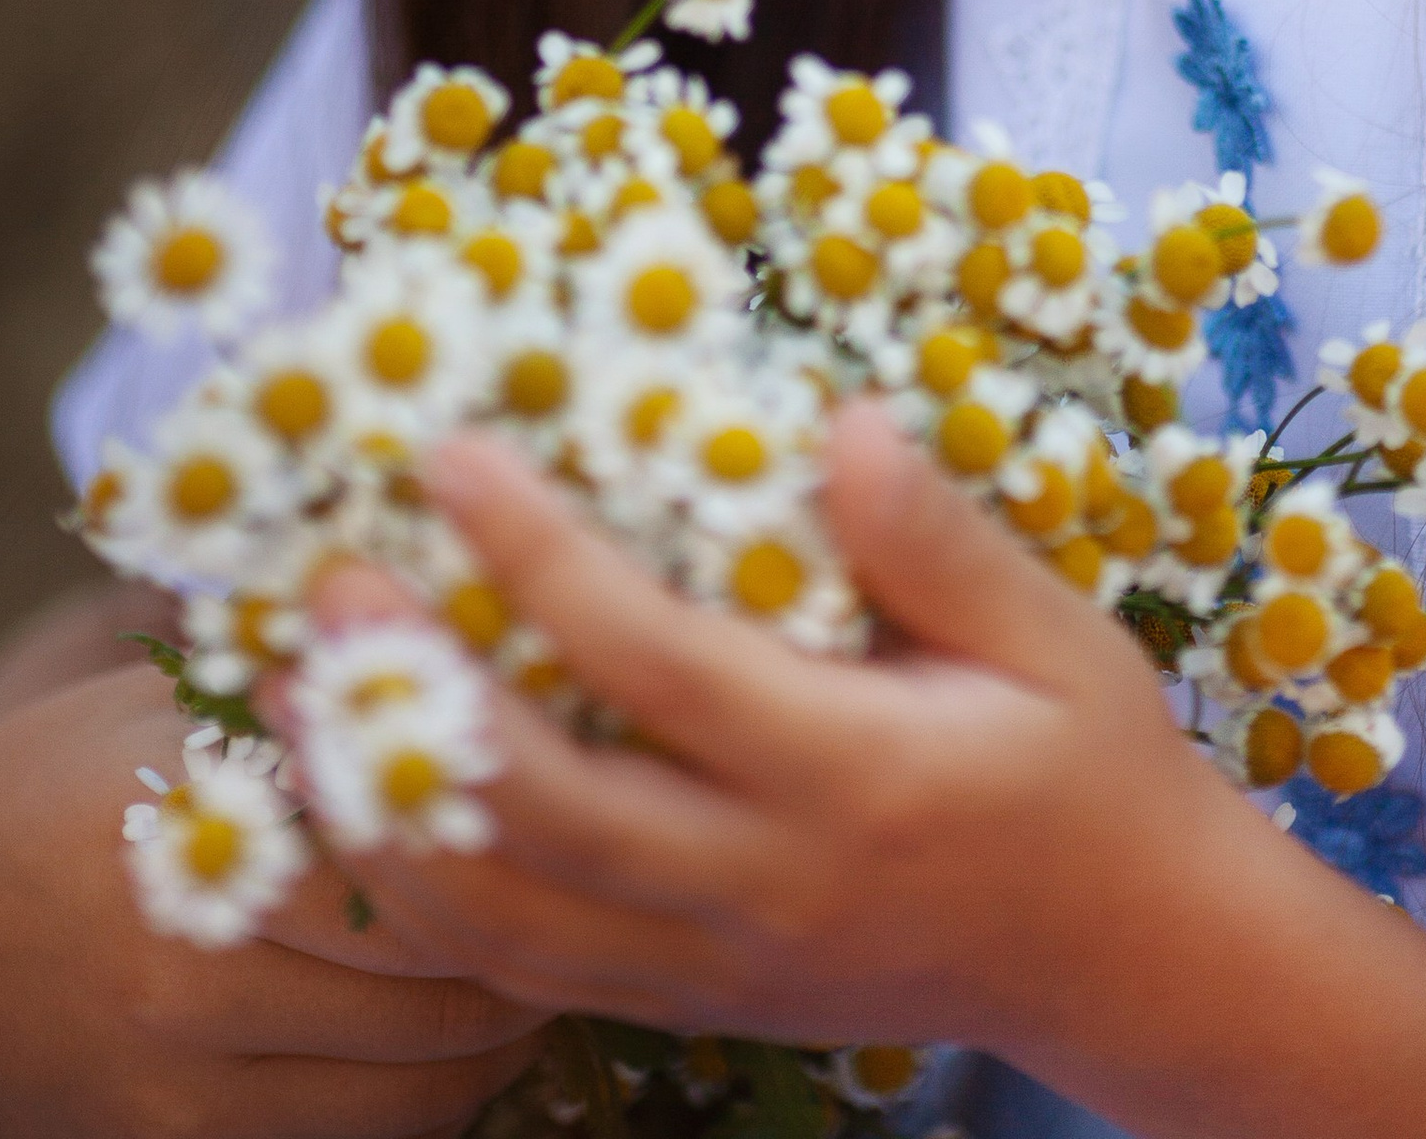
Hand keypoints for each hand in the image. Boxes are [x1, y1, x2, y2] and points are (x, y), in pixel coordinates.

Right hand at [0, 660, 550, 1138]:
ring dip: (503, 1032)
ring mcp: (182, 1077)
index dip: (519, 833)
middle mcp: (194, 965)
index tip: (583, 796)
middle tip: (597, 889)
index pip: (423, 850)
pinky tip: (464, 1042)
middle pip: (440, 978)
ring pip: (419, 1080)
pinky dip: (429, 1099)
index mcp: (210, 826)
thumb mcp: (185, 703)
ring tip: (551, 966)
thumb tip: (500, 643)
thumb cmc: (76, 771)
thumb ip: (322, 698)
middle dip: (532, 937)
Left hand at [282, 408, 1295, 1068]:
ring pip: (503, 916)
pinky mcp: (695, 1002)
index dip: (537, 558)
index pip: (654, 664)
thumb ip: (939, 539)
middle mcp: (763, 884)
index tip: (447, 457)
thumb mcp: (1056, 635)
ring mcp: (717, 961)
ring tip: (291, 699)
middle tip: (324, 586)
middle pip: (539, 810)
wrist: (1133, 964)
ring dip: (382, 810)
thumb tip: (840, 423)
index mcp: (850, 775)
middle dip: (410, 698)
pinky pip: (527, 969)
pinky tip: (364, 812)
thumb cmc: (1095, 770)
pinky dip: (428, 897)